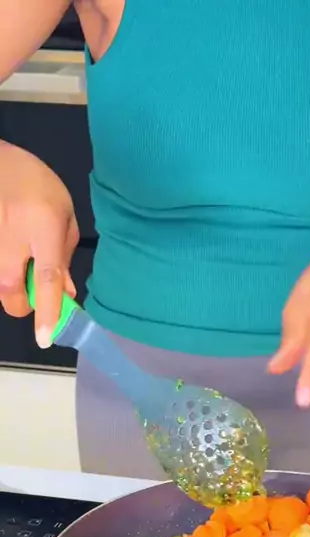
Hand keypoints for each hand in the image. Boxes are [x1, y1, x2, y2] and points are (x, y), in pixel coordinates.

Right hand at [0, 142, 77, 346]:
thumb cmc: (37, 184)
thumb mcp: (63, 216)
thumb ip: (64, 257)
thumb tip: (65, 294)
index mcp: (42, 229)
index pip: (46, 278)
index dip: (47, 311)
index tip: (45, 339)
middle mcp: (11, 239)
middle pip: (11, 292)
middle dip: (23, 306)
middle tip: (34, 296)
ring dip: (13, 284)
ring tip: (22, 259)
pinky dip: (5, 269)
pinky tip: (12, 250)